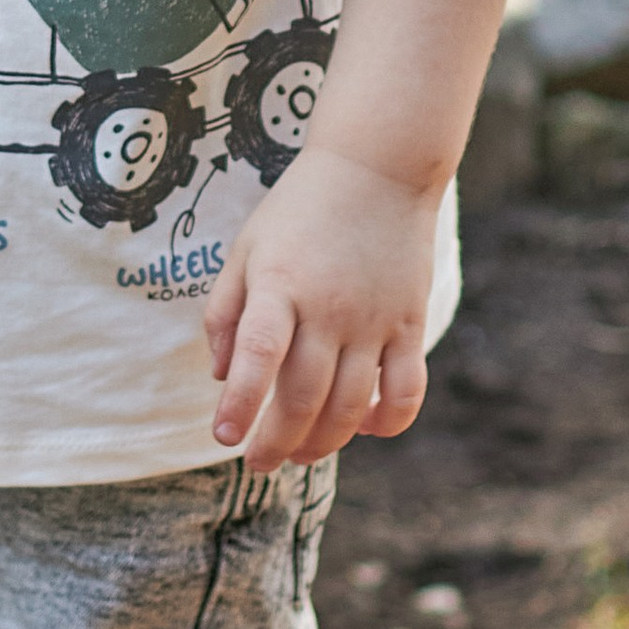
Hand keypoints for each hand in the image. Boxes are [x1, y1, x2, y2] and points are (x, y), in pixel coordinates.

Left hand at [203, 147, 435, 467]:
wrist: (377, 167)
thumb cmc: (300, 208)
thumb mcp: (247, 246)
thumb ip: (225, 310)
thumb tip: (219, 377)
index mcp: (280, 283)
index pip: (258, 355)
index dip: (240, 403)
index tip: (223, 437)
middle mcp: (328, 307)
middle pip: (304, 396)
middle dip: (277, 441)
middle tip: (259, 461)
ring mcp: (374, 319)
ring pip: (351, 406)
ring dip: (324, 442)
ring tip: (301, 453)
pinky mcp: (409, 323)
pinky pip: (406, 391)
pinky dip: (389, 422)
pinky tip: (366, 429)